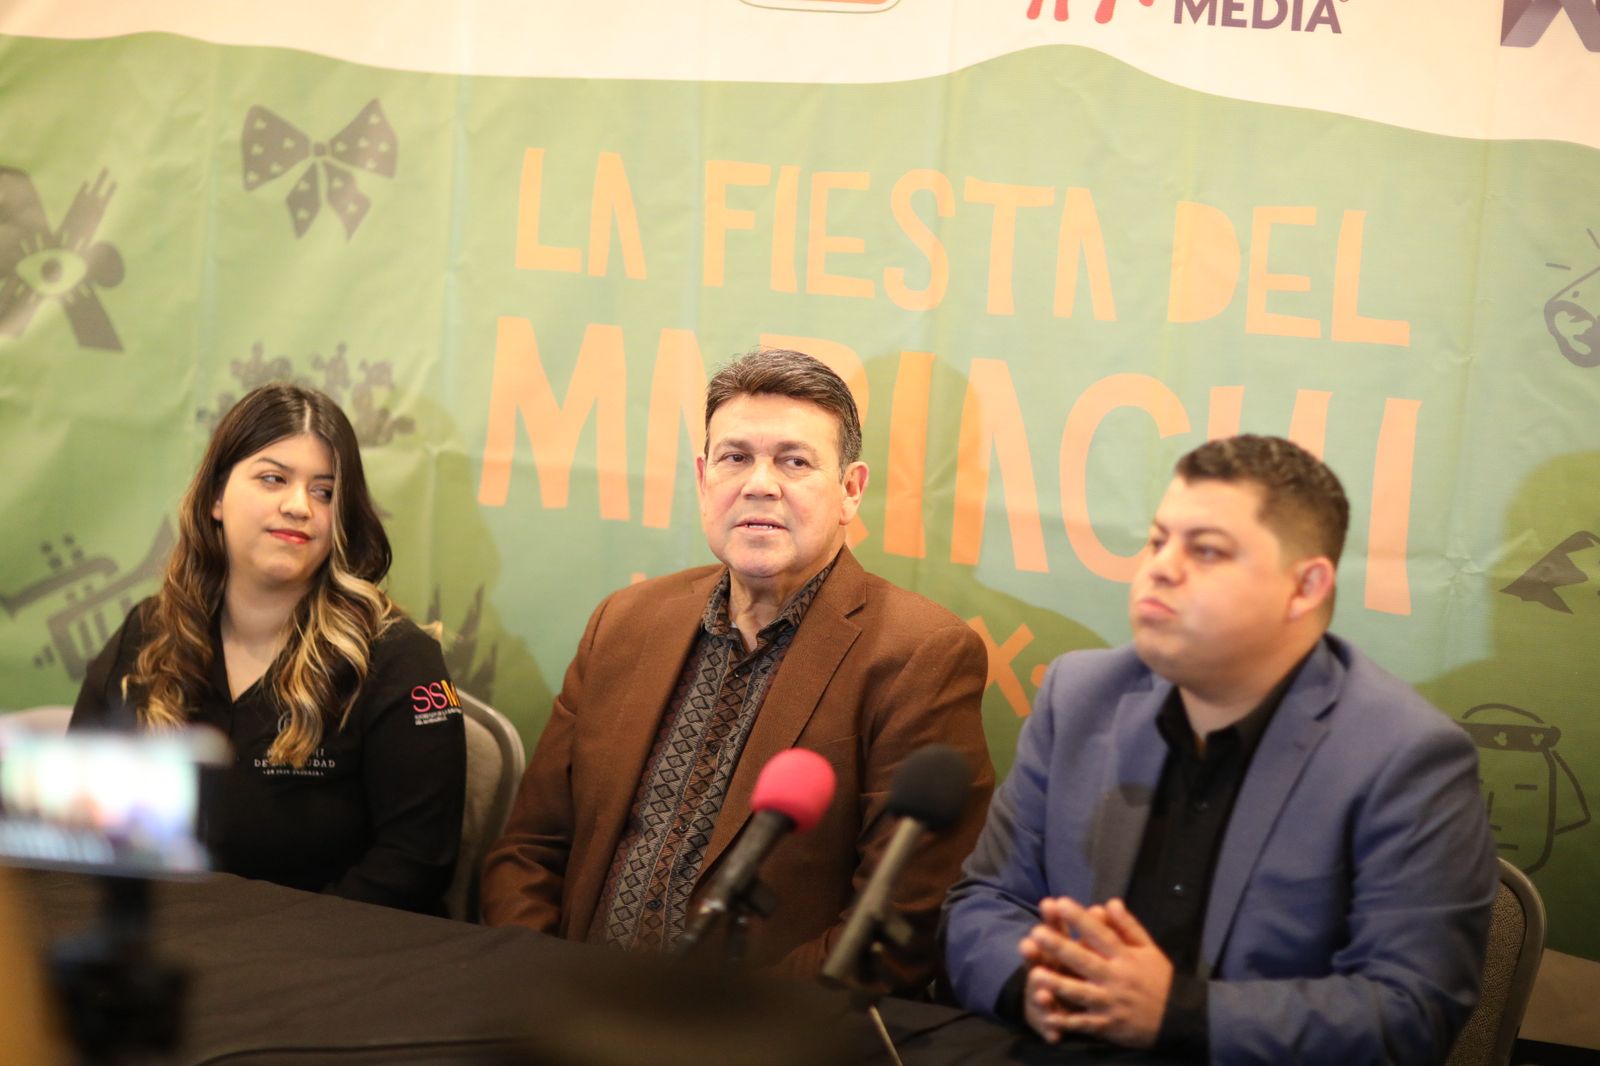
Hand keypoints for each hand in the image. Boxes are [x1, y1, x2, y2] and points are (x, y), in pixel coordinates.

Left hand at [1016, 897, 1171, 1048]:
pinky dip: (1066, 1022)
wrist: (1178, 1018)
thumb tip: (1111, 902)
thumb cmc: (1159, 979)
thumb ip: (1128, 926)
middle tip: (1037, 933)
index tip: (1060, 902)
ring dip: (1058, 984)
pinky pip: (1084, 1024)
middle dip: (1061, 947)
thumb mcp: (1149, 949)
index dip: (1080, 919)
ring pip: (1081, 993)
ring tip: (1035, 974)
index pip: (1101, 934)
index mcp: (1125, 957)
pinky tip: (1047, 1017)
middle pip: (1085, 960)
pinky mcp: (1108, 1025)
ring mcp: (1110, 1003)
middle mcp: (1116, 978)